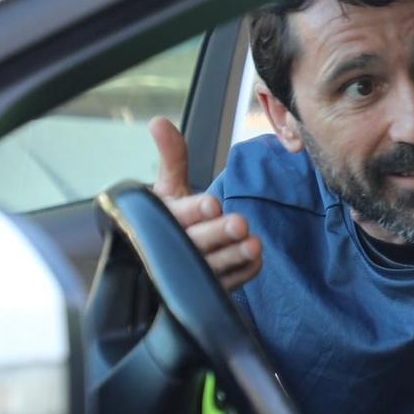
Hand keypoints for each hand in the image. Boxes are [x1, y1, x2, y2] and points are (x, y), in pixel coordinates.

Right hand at [149, 117, 261, 291]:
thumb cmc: (170, 218)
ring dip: (234, 257)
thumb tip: (159, 121)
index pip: (174, 219)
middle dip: (217, 234)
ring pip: (212, 269)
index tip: (212, 203)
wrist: (164, 261)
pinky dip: (243, 273)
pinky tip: (256, 260)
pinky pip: (227, 286)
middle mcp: (170, 252)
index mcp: (158, 224)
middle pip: (194, 245)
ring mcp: (188, 277)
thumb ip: (172, 157)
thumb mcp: (168, 188)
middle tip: (240, 223)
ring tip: (254, 244)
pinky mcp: (207, 292)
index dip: (192, 212)